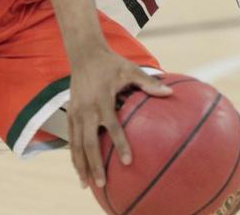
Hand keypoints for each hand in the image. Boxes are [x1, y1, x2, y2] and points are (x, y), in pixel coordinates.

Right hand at [67, 49, 170, 188]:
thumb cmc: (112, 63)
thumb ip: (149, 83)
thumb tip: (170, 92)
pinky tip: (79, 168)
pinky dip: (73, 154)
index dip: (120, 144)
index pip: (112, 126)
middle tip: (103, 182)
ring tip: (86, 184)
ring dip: (80, 165)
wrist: (85, 54)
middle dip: (94, 164)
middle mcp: (87, 110)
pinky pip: (71, 138)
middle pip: (89, 143)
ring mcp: (76, 113)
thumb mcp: (131, 70)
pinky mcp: (70, 113)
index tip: (128, 161)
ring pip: (76, 144)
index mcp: (102, 100)